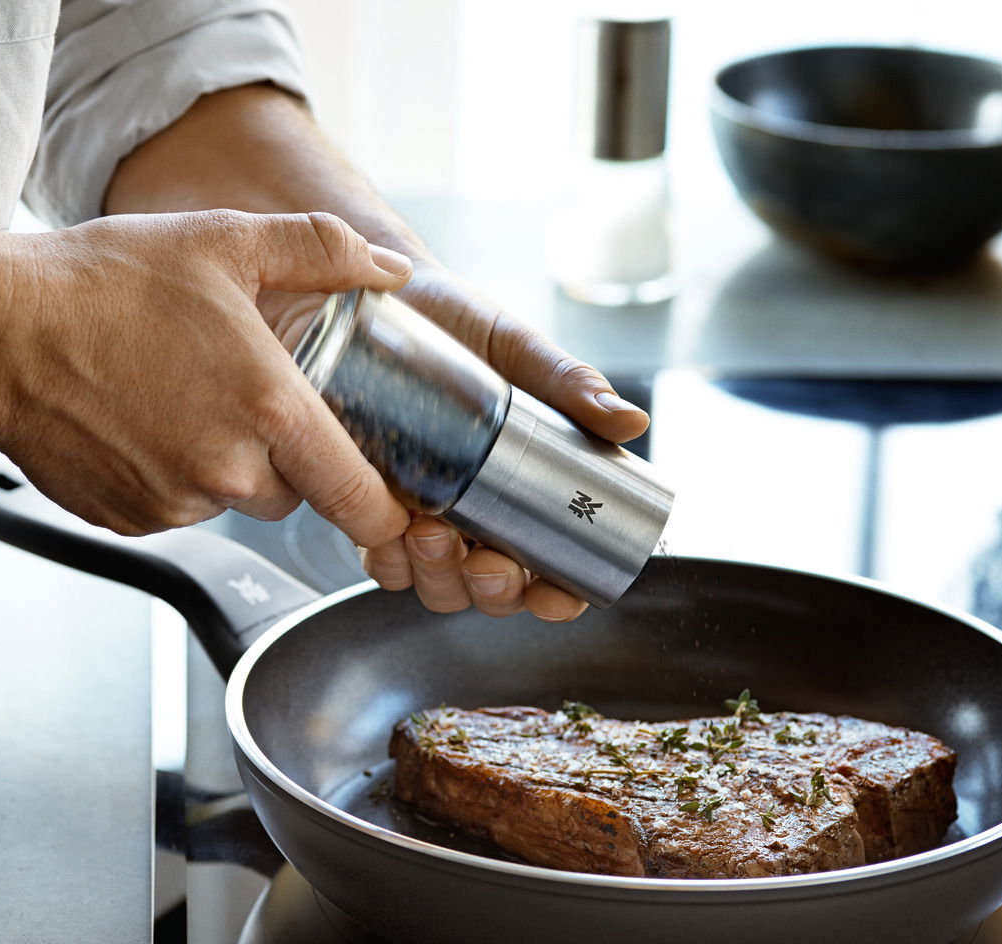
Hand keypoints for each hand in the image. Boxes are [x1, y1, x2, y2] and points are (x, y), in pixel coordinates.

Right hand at [0, 209, 415, 548]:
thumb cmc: (101, 284)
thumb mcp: (225, 240)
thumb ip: (322, 252)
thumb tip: (390, 268)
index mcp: (267, 410)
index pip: (360, 499)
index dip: (387, 511)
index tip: (395, 508)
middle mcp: (225, 472)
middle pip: (294, 491)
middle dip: (285, 454)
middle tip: (242, 392)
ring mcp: (173, 504)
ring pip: (231, 499)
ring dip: (223, 463)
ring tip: (177, 395)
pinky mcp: (128, 522)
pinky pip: (176, 509)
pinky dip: (170, 476)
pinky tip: (139, 421)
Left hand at [263, 260, 647, 622]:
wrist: (382, 290)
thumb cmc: (458, 322)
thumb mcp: (518, 350)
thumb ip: (572, 384)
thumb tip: (633, 422)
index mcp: (525, 488)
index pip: (550, 567)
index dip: (556, 596)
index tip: (554, 596)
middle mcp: (475, 511)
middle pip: (490, 589)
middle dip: (492, 591)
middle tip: (486, 562)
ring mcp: (420, 511)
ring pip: (434, 583)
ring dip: (436, 578)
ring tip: (431, 536)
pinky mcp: (368, 499)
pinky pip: (378, 556)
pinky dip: (385, 558)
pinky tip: (388, 534)